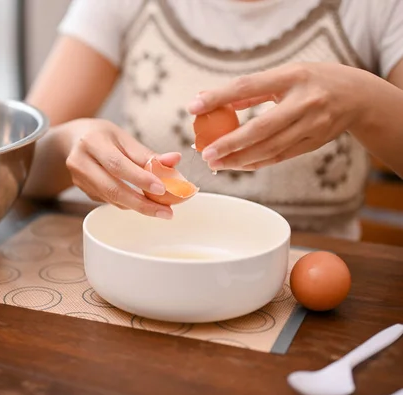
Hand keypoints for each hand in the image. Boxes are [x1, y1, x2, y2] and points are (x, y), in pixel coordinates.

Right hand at [65, 118, 180, 218]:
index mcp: (92, 142)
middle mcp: (80, 162)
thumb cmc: (102, 136)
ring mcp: (79, 179)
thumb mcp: (123, 137)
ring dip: (137, 206)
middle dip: (141, 204)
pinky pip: (109, 200)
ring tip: (160, 209)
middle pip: (112, 188)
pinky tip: (141, 201)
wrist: (74, 139)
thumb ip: (147, 153)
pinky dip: (127, 203)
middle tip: (166, 212)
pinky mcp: (82, 190)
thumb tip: (175, 160)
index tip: (162, 189)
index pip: (117, 164)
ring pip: (112, 199)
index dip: (140, 178)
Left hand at [187, 62, 368, 170]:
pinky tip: (237, 165)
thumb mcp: (285, 74)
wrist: (357, 96)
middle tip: (205, 152)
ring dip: (239, 159)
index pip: (248, 87)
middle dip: (229, 143)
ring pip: (270, 148)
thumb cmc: (312, 81)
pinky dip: (256, 162)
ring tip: (215, 163)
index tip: (193, 107)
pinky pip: (279, 157)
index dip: (219, 97)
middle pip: (260, 128)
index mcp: (292, 77)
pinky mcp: (314, 143)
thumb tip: (211, 100)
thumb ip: (252, 90)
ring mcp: (311, 125)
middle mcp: (304, 102)